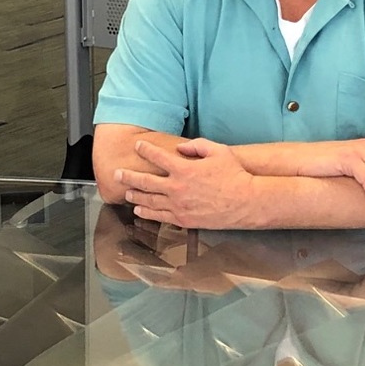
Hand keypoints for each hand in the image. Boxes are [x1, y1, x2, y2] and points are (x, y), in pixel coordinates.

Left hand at [115, 138, 258, 229]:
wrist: (247, 202)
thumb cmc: (235, 175)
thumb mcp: (218, 151)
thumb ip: (197, 146)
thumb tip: (181, 149)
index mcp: (184, 169)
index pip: (157, 157)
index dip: (145, 149)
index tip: (138, 146)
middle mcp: (177, 188)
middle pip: (145, 181)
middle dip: (128, 176)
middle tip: (117, 173)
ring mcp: (179, 205)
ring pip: (149, 201)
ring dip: (135, 196)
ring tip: (125, 193)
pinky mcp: (184, 219)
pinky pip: (160, 216)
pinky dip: (147, 213)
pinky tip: (139, 211)